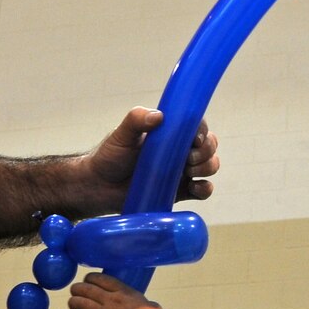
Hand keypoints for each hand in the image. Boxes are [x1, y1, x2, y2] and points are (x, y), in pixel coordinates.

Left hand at [56, 272, 199, 308]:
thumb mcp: (152, 306)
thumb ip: (146, 304)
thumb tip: (151, 306)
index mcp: (124, 292)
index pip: (101, 279)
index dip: (91, 278)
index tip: (88, 280)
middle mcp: (111, 300)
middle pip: (87, 288)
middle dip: (78, 288)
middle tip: (75, 292)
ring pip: (80, 302)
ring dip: (72, 302)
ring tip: (70, 304)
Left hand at [83, 106, 219, 209]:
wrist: (99, 187)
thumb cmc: (109, 156)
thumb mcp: (121, 134)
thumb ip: (136, 120)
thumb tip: (159, 115)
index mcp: (169, 133)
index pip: (195, 126)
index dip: (202, 130)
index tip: (195, 139)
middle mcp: (179, 151)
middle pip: (208, 146)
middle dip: (206, 151)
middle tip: (188, 158)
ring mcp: (181, 172)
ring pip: (209, 166)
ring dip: (207, 167)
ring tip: (189, 171)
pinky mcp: (179, 192)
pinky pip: (202, 191)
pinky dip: (205, 189)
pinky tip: (195, 187)